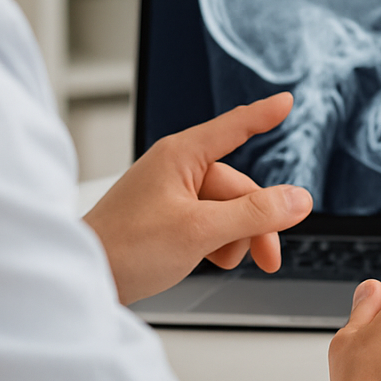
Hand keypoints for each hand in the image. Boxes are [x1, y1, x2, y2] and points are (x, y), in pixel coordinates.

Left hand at [82, 92, 312, 304]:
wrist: (82, 280)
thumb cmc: (126, 248)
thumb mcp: (201, 231)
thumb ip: (254, 214)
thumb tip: (298, 199)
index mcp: (181, 156)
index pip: (234, 127)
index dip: (263, 114)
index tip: (286, 100)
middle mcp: (176, 169)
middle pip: (238, 186)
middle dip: (255, 222)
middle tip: (269, 257)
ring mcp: (169, 194)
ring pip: (226, 208)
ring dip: (235, 236)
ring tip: (222, 260)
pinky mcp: (165, 218)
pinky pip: (208, 221)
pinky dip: (217, 241)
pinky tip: (209, 260)